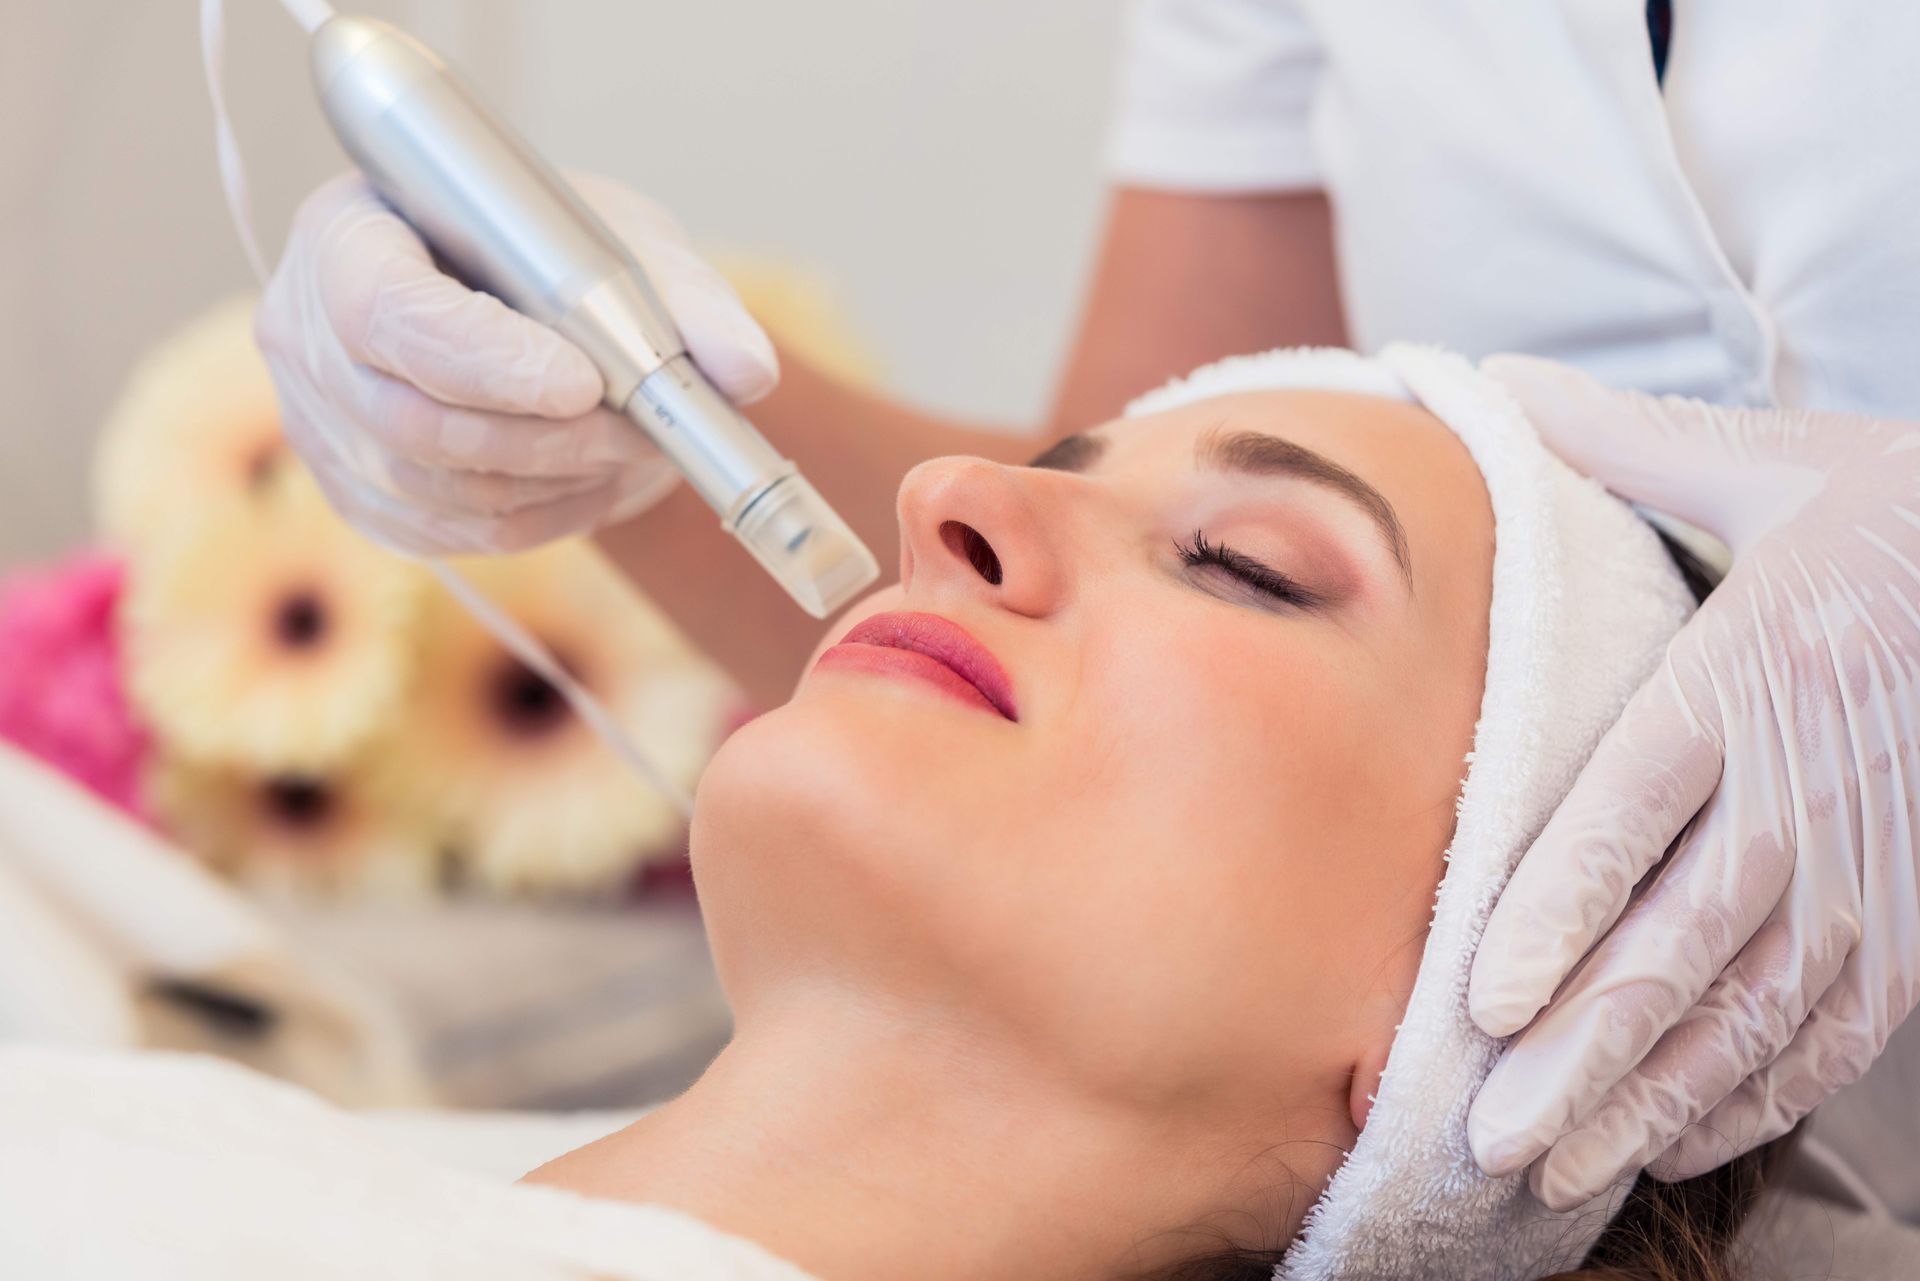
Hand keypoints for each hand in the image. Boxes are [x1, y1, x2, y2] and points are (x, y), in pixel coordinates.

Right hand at [255, 172, 777, 555]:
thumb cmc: (549, 245)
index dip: (485, 360)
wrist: (510, 288)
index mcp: (346, 240)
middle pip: (413, 421)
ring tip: (638, 456)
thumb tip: (747, 375)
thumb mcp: (618, 237)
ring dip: (554, 485)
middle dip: (546, 440)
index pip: (390, 314)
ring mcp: (321, 426)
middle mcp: (303, 335)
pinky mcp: (360, 494)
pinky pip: (450, 534)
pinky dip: (539, 520)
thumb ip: (688, 298)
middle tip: (646, 435)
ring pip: (435, 490)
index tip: (584, 384)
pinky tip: (596, 487)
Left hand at [1465, 355, 1919, 1209]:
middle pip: (1688, 937)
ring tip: (1553, 1167)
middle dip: (1587, 1047)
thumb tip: (1483, 381)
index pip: (1640, 806)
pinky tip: (1676, 1143)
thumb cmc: (1871, 507)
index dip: (1567, 908)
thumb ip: (1614, 438)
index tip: (1487, 996)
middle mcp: (1806, 781)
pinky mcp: (1908, 910)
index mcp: (1749, 672)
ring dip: (1652, 1094)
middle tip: (1491, 1136)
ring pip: (1756, 1006)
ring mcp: (1869, 859)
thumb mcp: (1759, 458)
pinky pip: (1838, 1026)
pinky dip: (1756, 1093)